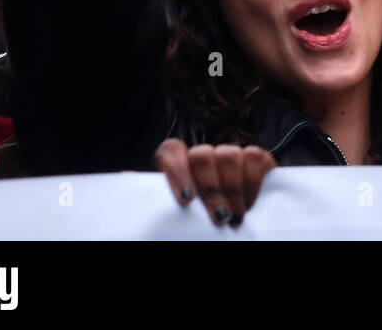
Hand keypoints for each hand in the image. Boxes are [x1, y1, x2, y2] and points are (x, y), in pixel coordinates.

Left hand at [155, 138, 276, 227]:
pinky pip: (255, 157)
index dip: (177, 172)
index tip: (186, 201)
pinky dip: (254, 180)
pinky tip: (252, 203)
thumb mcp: (169, 219)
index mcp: (178, 166)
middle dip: (211, 188)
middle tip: (219, 218)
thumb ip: (151, 201)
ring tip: (235, 217)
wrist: (222, 229)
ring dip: (233, 188)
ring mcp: (230, 156)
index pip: (171, 151)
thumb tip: (125, 181)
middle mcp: (203, 157)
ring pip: (229, 154)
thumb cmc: (190, 229)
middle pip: (202, 155)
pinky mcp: (256, 160)